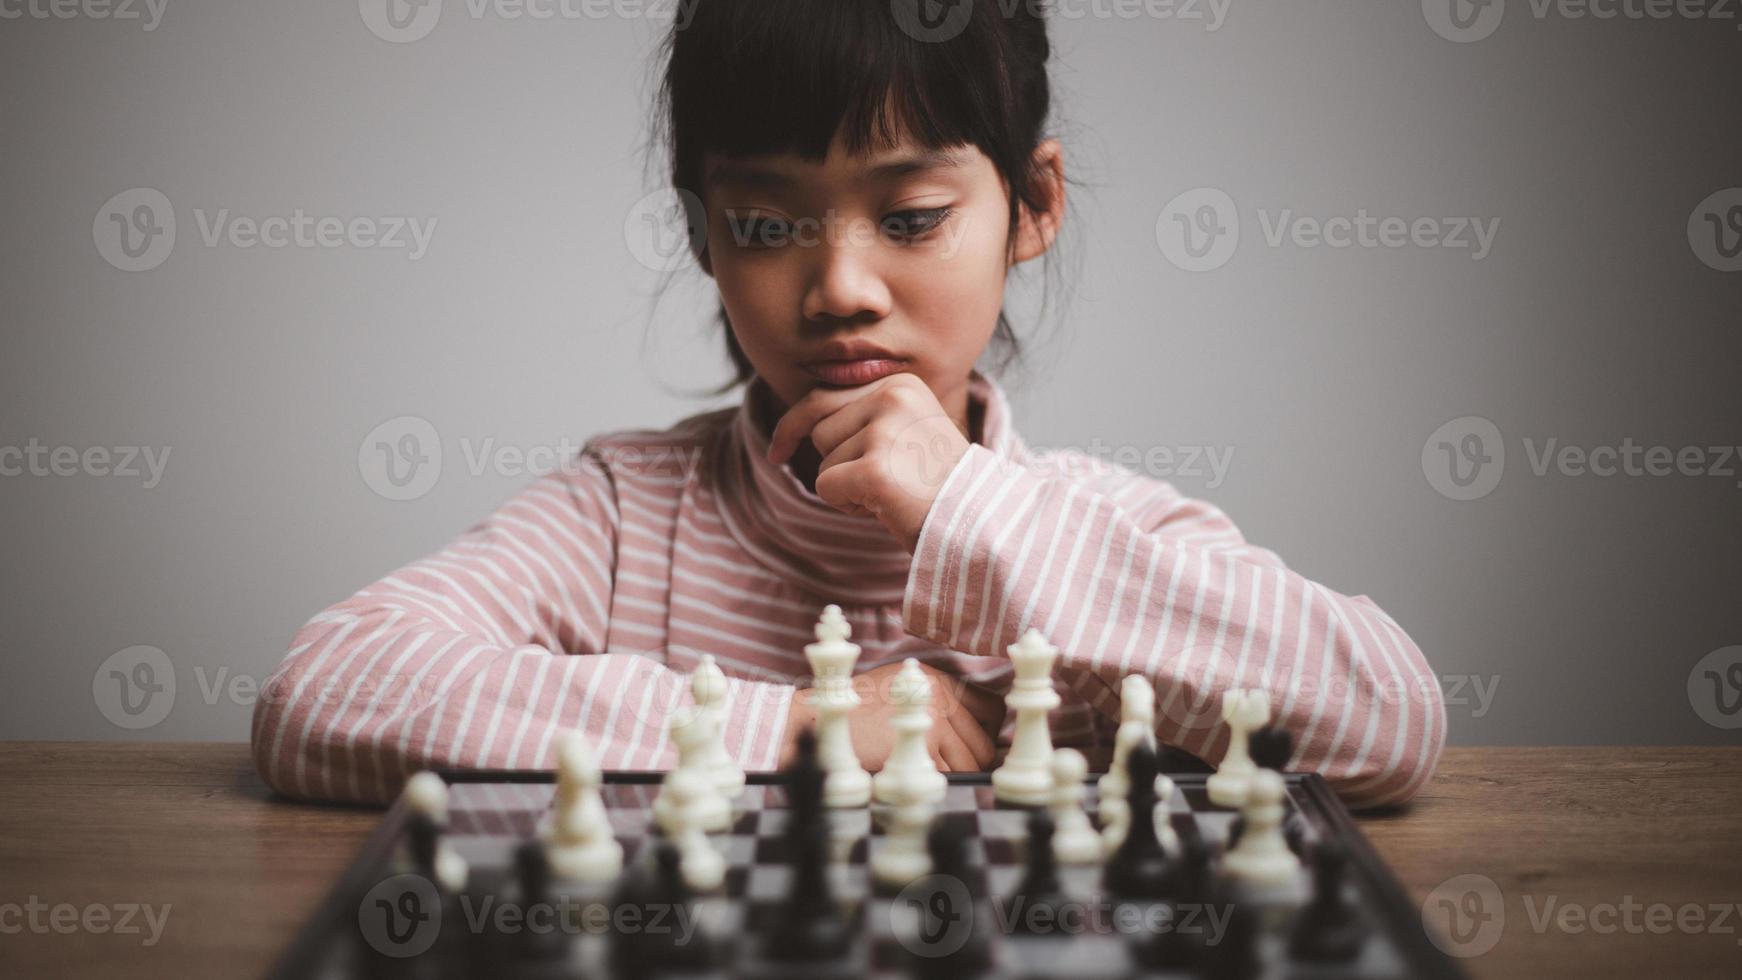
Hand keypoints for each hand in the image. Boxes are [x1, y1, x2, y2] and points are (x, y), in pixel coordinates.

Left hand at [765, 373, 971, 552]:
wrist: (977, 519)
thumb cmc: (937, 482)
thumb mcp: (906, 431)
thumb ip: (864, 416)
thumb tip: (800, 423)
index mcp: (901, 384)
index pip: (824, 397)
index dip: (794, 426)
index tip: (776, 451)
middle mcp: (893, 398)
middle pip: (820, 429)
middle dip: (835, 461)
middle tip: (878, 481)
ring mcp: (885, 432)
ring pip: (824, 461)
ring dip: (847, 485)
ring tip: (892, 490)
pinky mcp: (875, 469)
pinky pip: (826, 487)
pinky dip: (847, 504)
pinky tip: (884, 505)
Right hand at [779, 660, 1004, 771]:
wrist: (824, 716)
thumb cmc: (858, 710)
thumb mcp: (900, 690)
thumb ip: (932, 705)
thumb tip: (964, 736)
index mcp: (939, 680)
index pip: (990, 709)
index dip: (988, 734)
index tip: (976, 750)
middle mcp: (942, 695)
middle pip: (983, 741)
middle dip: (974, 763)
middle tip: (956, 774)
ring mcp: (934, 718)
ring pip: (970, 762)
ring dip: (957, 777)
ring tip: (936, 780)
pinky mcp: (922, 743)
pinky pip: (947, 774)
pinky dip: (937, 784)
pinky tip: (920, 783)